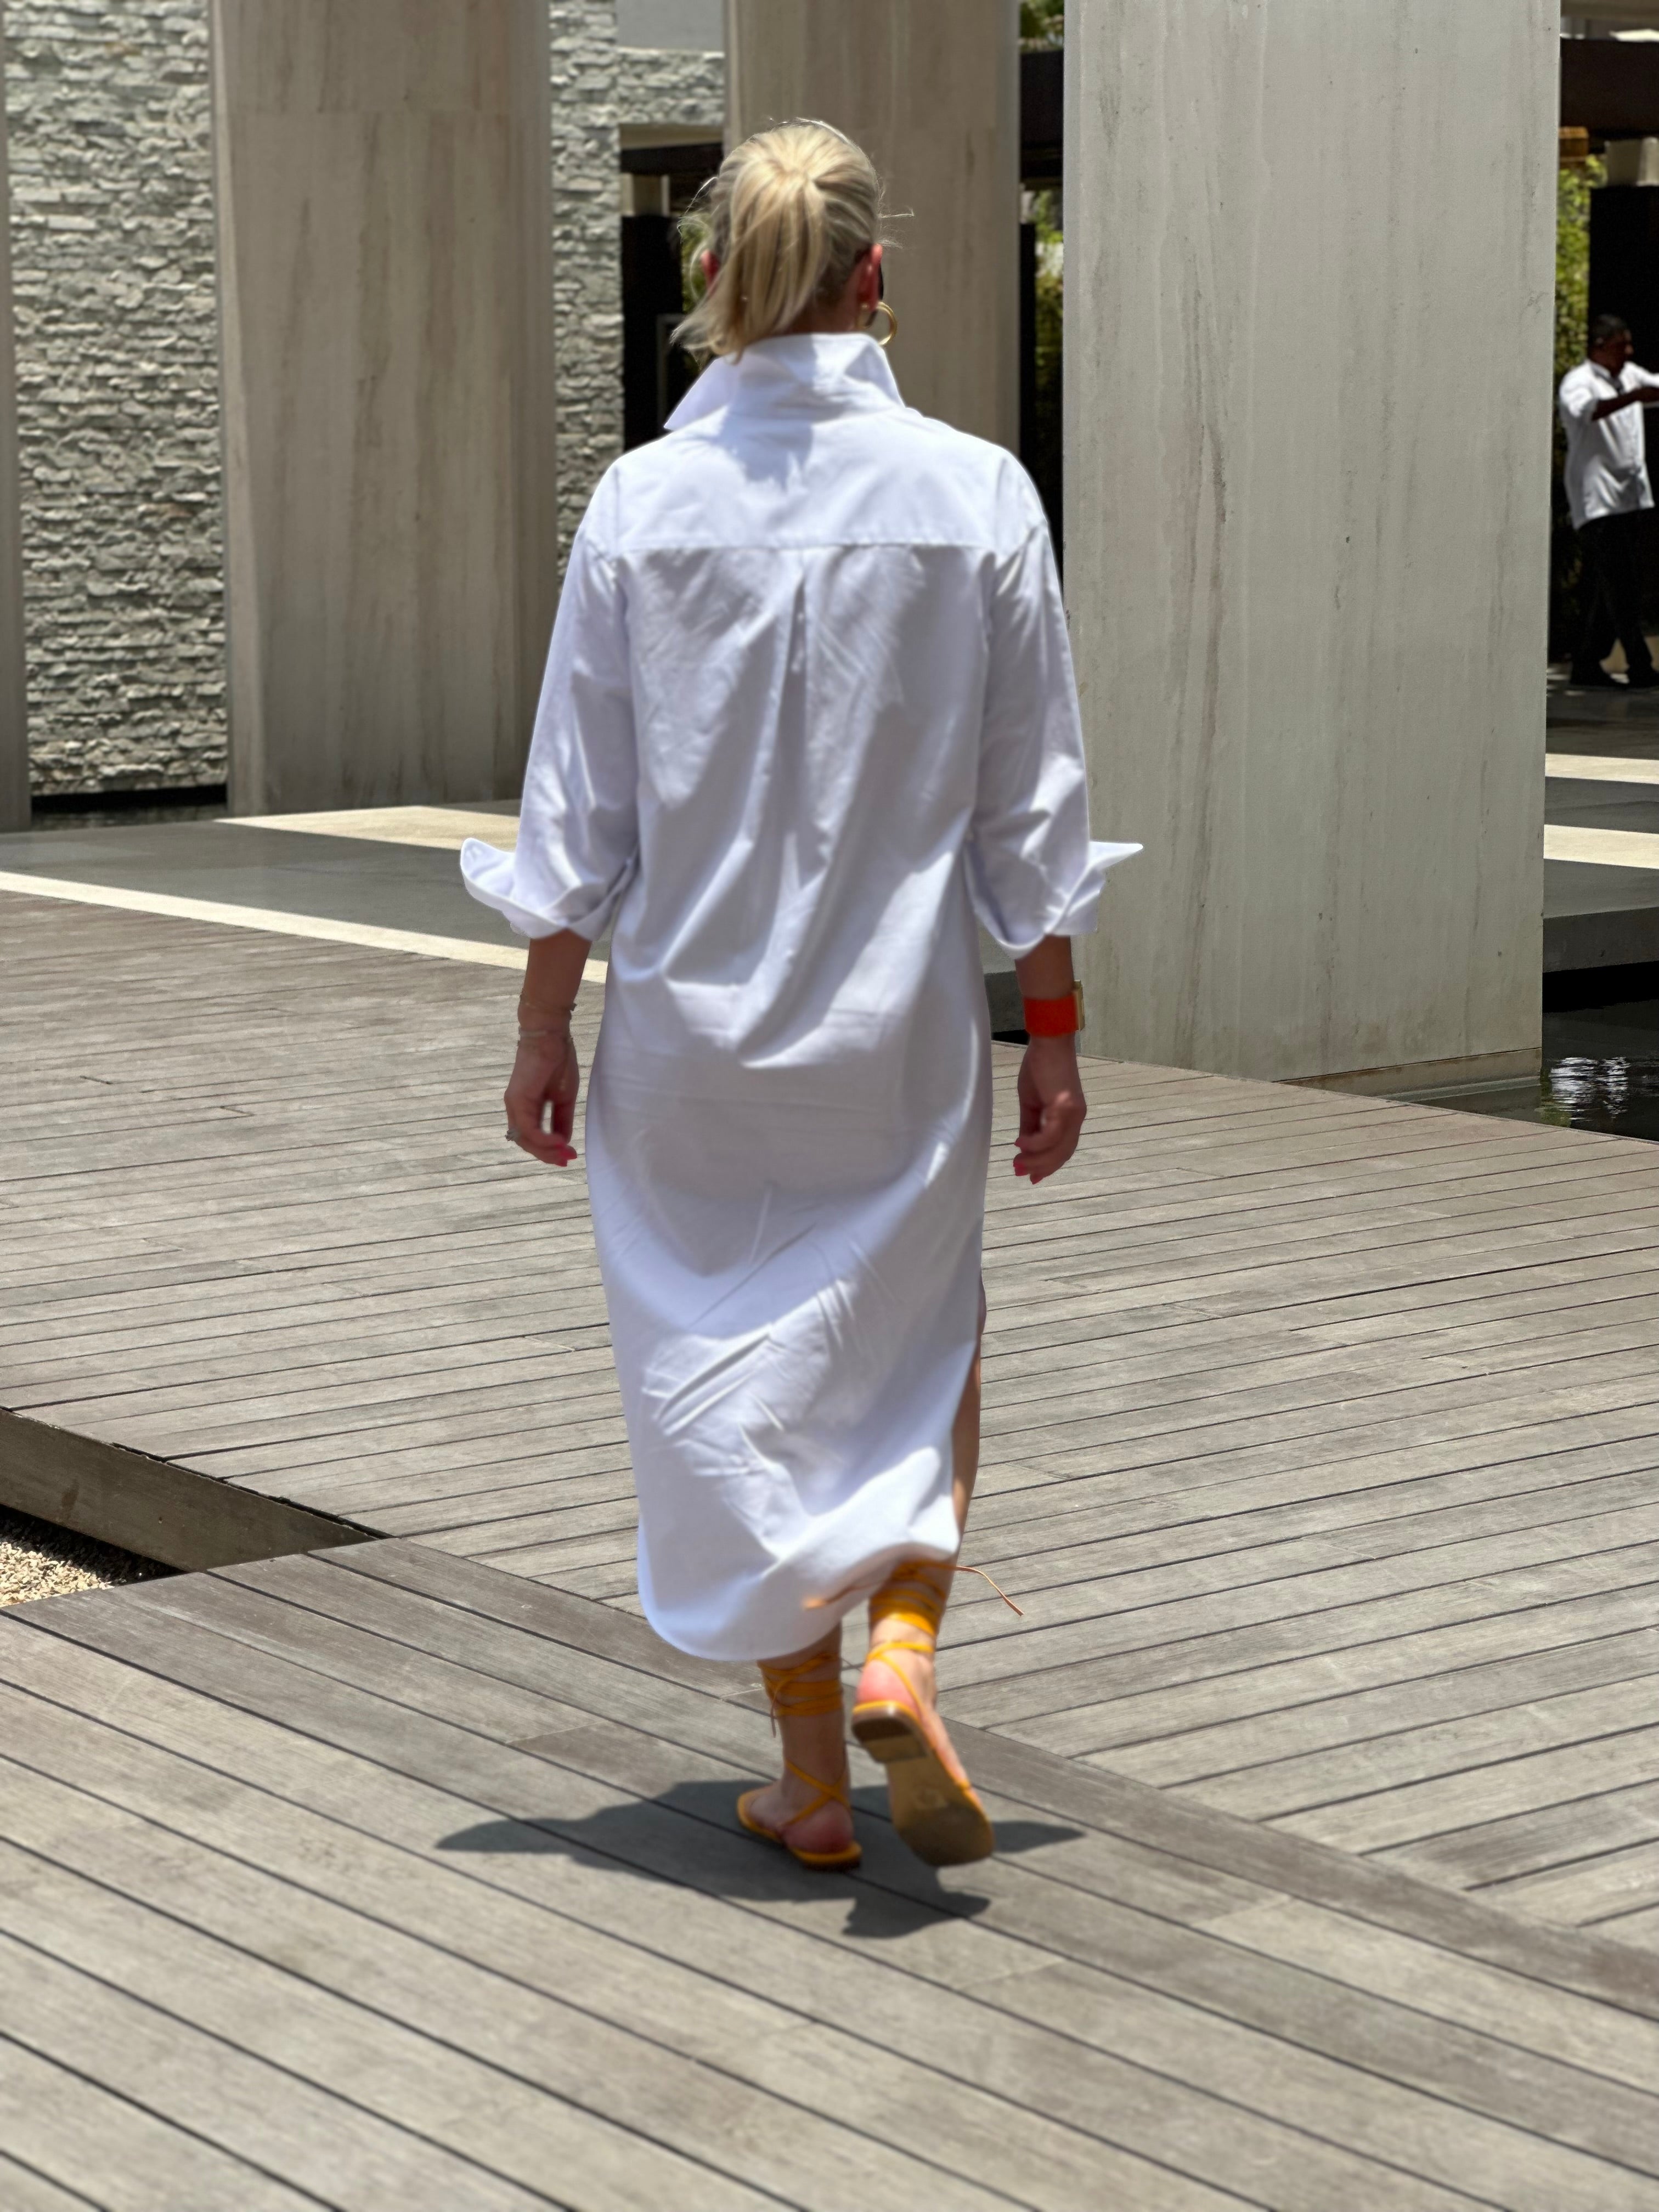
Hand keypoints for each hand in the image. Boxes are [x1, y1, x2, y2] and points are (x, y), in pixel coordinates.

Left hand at [504, 1029, 580, 1166]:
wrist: (551, 1037)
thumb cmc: (558, 1063)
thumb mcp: (564, 1099)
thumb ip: (562, 1121)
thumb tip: (563, 1142)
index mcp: (526, 1108)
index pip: (532, 1138)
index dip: (548, 1151)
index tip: (568, 1156)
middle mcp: (515, 1108)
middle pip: (526, 1143)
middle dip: (547, 1155)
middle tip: (567, 1159)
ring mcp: (514, 1104)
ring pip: (524, 1139)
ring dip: (545, 1150)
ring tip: (564, 1152)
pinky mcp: (517, 1099)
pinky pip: (527, 1128)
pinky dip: (543, 1139)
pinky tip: (558, 1141)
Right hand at [1014, 1035, 1085, 1184]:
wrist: (1048, 1042)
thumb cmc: (1039, 1067)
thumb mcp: (1031, 1102)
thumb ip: (1029, 1125)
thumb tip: (1022, 1147)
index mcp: (1070, 1117)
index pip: (1063, 1149)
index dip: (1048, 1165)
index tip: (1030, 1176)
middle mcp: (1076, 1118)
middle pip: (1062, 1154)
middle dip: (1041, 1167)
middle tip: (1019, 1172)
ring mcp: (1072, 1113)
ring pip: (1058, 1149)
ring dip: (1037, 1160)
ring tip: (1017, 1162)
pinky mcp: (1064, 1106)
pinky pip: (1050, 1135)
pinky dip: (1035, 1143)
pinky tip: (1019, 1143)